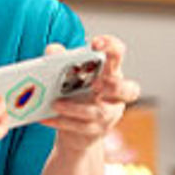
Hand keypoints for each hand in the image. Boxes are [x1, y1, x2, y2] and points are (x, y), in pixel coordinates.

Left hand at [41, 35, 140, 151]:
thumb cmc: (76, 94)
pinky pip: (82, 127)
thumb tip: (52, 50)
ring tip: (56, 103)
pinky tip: (46, 118)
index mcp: (110, 72)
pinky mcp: (96, 131)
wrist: (76, 131)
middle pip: (129, 90)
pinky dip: (62, 122)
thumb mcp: (70, 75)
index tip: (95, 43)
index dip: (111, 47)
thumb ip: (61, 60)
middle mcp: (115, 95)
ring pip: (100, 112)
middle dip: (114, 86)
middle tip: (95, 83)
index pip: (118, 55)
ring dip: (76, 107)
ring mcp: (109, 115)